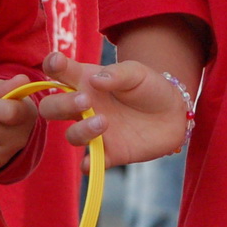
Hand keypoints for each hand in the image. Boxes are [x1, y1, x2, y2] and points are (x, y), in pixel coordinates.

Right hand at [38, 51, 188, 165]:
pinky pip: (90, 162)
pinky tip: (91, 161)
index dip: (52, 66)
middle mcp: (84, 107)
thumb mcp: (136, 72)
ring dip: (82, 130)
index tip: (58, 62)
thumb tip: (94, 79)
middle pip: (52, 107)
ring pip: (71, 135)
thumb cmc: (149, 87)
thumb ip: (117, 73)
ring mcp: (94, 131)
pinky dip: (88, 164)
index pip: (59, 72)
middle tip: (85, 100)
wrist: (174, 114)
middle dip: (60, 104)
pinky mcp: (108, 153)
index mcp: (85, 81)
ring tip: (104, 121)